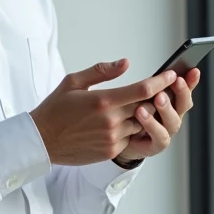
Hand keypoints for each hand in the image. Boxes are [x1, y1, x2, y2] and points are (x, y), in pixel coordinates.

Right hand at [30, 59, 177, 166]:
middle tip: (165, 88)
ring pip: (142, 123)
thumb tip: (126, 63)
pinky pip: (131, 137)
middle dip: (158, 97)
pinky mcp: (110, 151)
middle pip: (147, 106)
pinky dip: (132, 128)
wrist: (41, 140)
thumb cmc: (55, 108)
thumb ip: (102, 71)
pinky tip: (127, 121)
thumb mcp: (74, 81)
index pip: (142, 89)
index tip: (172, 74)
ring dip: (146, 114)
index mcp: (103, 100)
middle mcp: (111, 121)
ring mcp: (112, 138)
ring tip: (147, 104)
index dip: (161, 81)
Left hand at [116, 68, 200, 161]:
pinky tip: (142, 114)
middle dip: (182, 91)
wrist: (114, 141)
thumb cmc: (123, 115)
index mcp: (168, 101)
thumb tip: (124, 61)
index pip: (184, 89)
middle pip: (184, 104)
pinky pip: (160, 136)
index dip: (190, 80)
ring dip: (167, 108)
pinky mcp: (156, 145)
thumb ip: (129, 80)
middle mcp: (169, 116)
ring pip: (173, 120)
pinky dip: (153, 125)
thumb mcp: (128, 94)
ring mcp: (165, 131)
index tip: (193, 69)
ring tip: (158, 97)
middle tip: (177, 81)